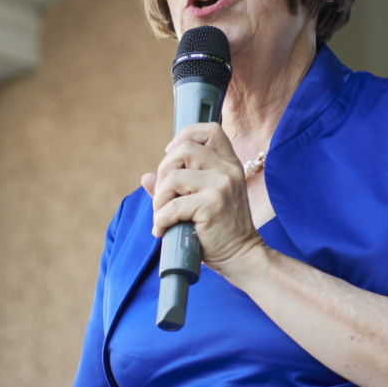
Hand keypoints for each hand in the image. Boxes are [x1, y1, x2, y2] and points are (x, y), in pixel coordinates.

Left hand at [140, 122, 263, 273]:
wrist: (242, 256)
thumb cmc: (221, 230)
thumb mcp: (204, 200)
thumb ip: (177, 186)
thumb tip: (146, 177)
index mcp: (229, 164)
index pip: (210, 130)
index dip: (185, 136)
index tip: (171, 156)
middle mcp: (227, 169)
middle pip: (183, 149)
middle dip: (163, 173)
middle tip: (163, 197)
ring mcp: (222, 185)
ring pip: (172, 177)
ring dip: (159, 199)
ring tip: (161, 216)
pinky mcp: (212, 205)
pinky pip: (172, 206)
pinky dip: (161, 219)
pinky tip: (162, 230)